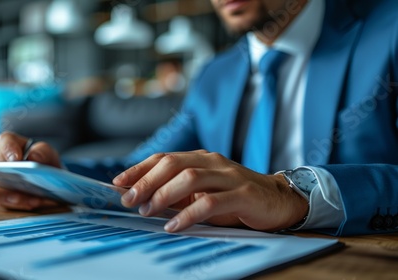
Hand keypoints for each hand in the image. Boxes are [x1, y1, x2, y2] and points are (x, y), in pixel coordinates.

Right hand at [0, 131, 60, 209]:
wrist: (51, 183)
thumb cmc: (45, 164)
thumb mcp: (49, 155)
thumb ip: (43, 152)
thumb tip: (33, 156)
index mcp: (11, 145)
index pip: (4, 140)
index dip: (7, 148)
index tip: (16, 159)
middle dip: (8, 177)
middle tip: (25, 184)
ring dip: (10, 196)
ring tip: (33, 200)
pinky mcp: (0, 198)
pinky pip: (2, 203)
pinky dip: (18, 205)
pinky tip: (33, 204)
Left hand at [113, 150, 307, 232]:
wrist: (278, 200)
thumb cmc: (235, 198)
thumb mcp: (203, 192)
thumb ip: (178, 192)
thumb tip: (144, 200)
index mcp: (201, 158)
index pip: (164, 158)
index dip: (140, 169)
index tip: (119, 183)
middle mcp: (213, 162)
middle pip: (173, 164)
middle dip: (146, 181)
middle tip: (129, 200)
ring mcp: (229, 176)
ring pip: (189, 177)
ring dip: (164, 195)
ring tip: (148, 211)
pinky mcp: (243, 193)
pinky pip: (211, 201)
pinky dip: (189, 213)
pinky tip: (174, 225)